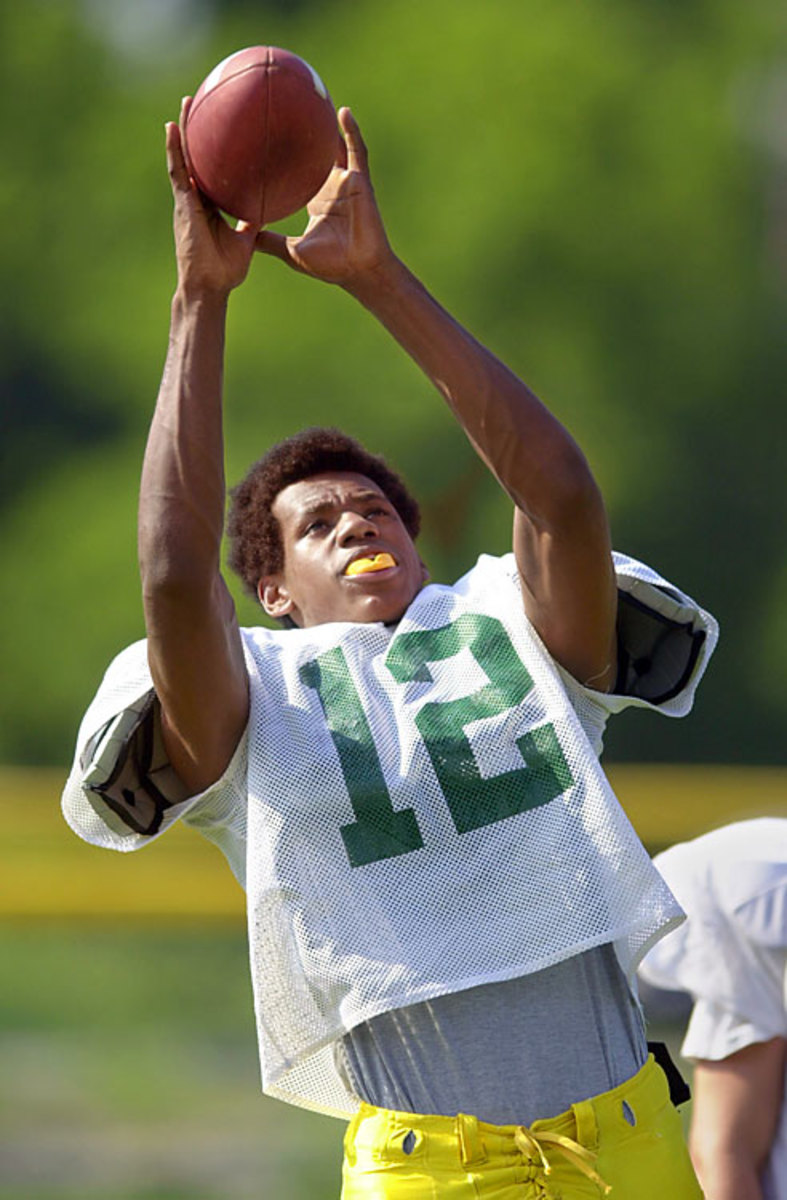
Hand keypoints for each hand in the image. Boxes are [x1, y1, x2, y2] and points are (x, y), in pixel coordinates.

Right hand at [166, 98, 257, 299]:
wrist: (209, 287)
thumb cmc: (225, 270)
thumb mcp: (246, 239)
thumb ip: (254, 222)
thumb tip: (270, 205)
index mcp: (211, 206)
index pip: (214, 172)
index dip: (216, 151)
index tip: (224, 128)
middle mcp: (197, 199)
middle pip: (197, 158)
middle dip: (199, 131)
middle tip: (204, 102)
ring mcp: (187, 200)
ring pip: (184, 158)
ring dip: (184, 130)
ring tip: (188, 102)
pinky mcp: (183, 204)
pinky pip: (178, 171)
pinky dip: (174, 149)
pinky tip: (173, 128)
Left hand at [256, 107, 394, 285]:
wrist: (358, 271)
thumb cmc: (330, 266)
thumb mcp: (291, 251)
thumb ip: (268, 241)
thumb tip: (243, 236)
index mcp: (316, 200)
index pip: (297, 171)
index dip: (285, 156)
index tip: (266, 139)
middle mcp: (330, 187)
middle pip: (314, 152)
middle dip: (303, 131)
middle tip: (285, 105)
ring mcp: (347, 182)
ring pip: (335, 145)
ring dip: (326, 122)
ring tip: (315, 93)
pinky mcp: (361, 181)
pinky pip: (357, 151)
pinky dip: (351, 131)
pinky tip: (342, 111)